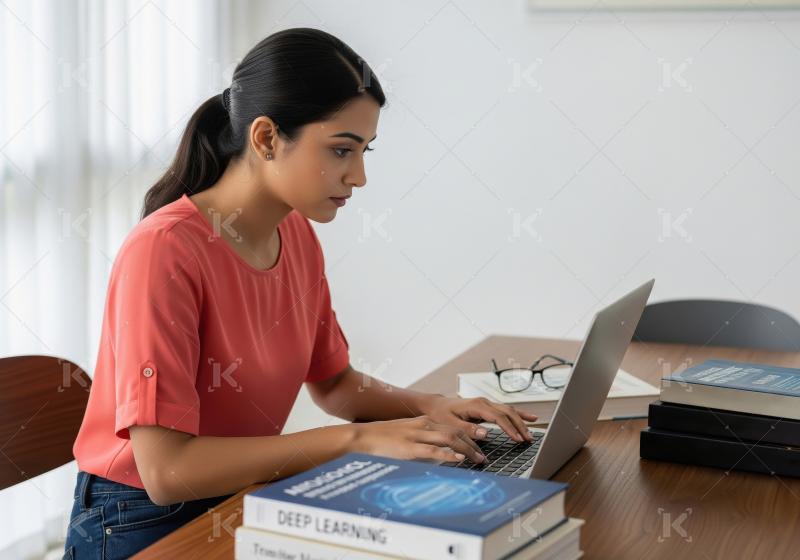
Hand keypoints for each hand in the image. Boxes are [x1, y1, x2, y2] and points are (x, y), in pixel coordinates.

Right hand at [349, 416, 486, 463]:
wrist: (363, 437)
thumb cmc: (384, 438)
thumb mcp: (408, 433)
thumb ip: (424, 439)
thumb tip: (440, 451)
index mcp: (424, 421)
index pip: (454, 427)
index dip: (470, 437)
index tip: (479, 447)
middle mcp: (424, 425)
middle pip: (456, 431)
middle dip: (473, 444)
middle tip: (483, 457)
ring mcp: (417, 436)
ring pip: (449, 439)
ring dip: (467, 450)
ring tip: (477, 460)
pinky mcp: (409, 447)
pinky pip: (433, 450)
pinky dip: (448, 454)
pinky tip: (458, 460)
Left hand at [421, 395, 537, 442]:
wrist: (437, 405)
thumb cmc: (442, 415)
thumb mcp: (450, 424)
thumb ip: (468, 429)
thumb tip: (485, 434)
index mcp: (476, 405)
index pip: (498, 416)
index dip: (509, 428)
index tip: (517, 439)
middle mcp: (484, 402)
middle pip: (507, 412)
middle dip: (519, 426)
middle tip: (528, 439)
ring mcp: (487, 403)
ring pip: (509, 410)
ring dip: (521, 422)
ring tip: (530, 434)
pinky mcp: (488, 407)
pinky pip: (507, 409)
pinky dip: (520, 414)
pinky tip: (531, 418)